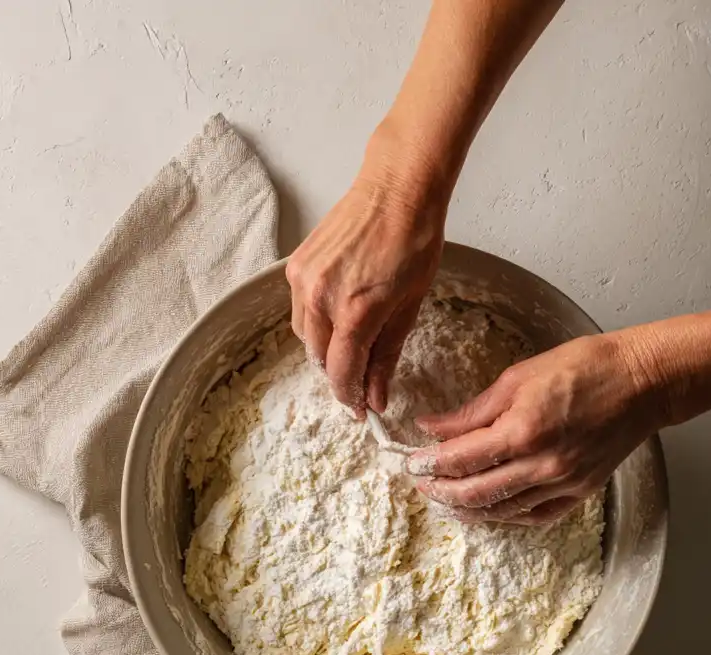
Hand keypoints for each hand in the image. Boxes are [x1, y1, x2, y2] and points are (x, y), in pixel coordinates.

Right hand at [286, 145, 445, 414]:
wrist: (396, 188)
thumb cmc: (414, 240)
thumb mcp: (409, 306)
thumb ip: (387, 355)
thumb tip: (377, 396)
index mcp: (356, 310)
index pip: (342, 373)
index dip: (352, 398)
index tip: (364, 411)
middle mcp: (322, 297)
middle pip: (321, 360)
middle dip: (340, 377)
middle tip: (362, 382)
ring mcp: (304, 280)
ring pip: (306, 338)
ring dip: (326, 352)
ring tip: (352, 348)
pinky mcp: (296, 266)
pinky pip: (300, 311)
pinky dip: (316, 325)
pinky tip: (338, 319)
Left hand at [408, 331, 664, 524]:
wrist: (644, 382)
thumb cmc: (586, 367)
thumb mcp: (519, 377)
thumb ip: (473, 411)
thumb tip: (434, 428)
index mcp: (523, 431)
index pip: (461, 459)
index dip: (430, 465)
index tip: (412, 464)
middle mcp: (542, 465)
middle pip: (475, 493)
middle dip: (441, 492)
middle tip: (421, 486)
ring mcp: (562, 483)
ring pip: (502, 511)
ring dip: (467, 510)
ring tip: (445, 502)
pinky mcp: (579, 492)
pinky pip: (533, 516)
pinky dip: (505, 516)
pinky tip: (487, 510)